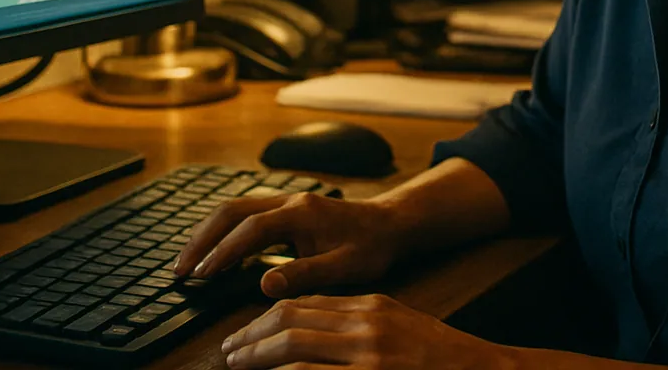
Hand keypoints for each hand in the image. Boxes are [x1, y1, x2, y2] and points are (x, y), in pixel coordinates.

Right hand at [173, 192, 404, 297]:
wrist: (391, 224)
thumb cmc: (371, 247)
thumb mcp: (344, 267)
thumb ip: (305, 274)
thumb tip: (264, 284)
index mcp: (301, 213)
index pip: (249, 230)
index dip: (222, 253)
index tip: (201, 276)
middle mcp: (290, 201)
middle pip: (232, 211)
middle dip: (202, 238)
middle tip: (179, 269)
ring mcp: (288, 202)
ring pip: (236, 209)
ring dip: (209, 233)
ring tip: (188, 263)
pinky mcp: (288, 210)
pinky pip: (247, 215)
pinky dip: (225, 232)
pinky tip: (216, 254)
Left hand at [219, 293, 512, 369]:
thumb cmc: (439, 358)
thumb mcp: (397, 327)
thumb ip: (356, 327)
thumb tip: (307, 336)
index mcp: (372, 306)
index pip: (305, 303)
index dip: (266, 319)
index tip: (244, 335)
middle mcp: (367, 324)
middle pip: (292, 320)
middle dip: (251, 337)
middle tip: (228, 352)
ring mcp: (369, 355)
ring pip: (294, 347)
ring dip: (257, 357)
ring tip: (237, 366)